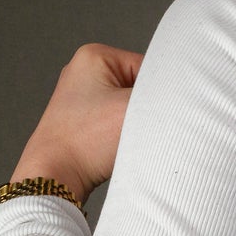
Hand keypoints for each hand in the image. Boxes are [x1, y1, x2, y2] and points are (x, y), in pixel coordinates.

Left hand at [10, 42, 145, 205]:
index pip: (147, 68)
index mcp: (95, 56)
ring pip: (127, 109)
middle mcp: (84, 72)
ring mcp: (80, 98)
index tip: (159, 115)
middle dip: (144, 111)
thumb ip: (161, 96)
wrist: (54, 179)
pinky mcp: (81, 123)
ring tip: (123, 140)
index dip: (159, 94)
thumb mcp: (132, 111)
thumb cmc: (85, 144)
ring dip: (134, 126)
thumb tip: (181, 93)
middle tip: (139, 130)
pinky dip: (122, 137)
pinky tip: (116, 149)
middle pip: (137, 88)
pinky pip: (114, 124)